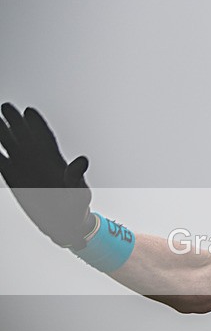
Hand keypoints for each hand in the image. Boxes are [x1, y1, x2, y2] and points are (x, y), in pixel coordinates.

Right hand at [0, 103, 94, 248]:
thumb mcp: (79, 191)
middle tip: (5, 107)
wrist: (65, 224)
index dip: (37, 124)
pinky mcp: (14, 177)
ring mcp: (25, 167)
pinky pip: (0, 161)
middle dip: (15, 121)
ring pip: (10, 144)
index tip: (29, 112)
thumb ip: (76, 175)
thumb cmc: (77, 206)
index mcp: (55, 159)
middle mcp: (39, 159)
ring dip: (1, 132)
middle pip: (24, 135)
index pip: (45, 137)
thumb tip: (82, 161)